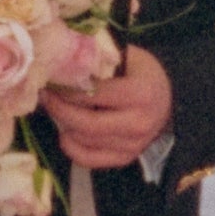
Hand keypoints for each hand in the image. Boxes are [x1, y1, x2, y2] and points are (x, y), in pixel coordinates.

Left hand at [42, 43, 171, 168]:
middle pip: (86, 123)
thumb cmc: (140, 72)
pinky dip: (71, 148)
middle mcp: (138, 124)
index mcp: (140, 95)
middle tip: (45, 95)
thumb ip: (99, 59)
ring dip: (62, 125)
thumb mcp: (127, 56)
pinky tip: (63, 132)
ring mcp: (134, 145)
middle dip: (58, 109)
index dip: (66, 89)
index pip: (93, 96)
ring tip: (52, 108)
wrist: (169, 98)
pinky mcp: (126, 158)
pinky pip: (91, 160)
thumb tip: (63, 55)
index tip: (49, 79)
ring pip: (85, 141)